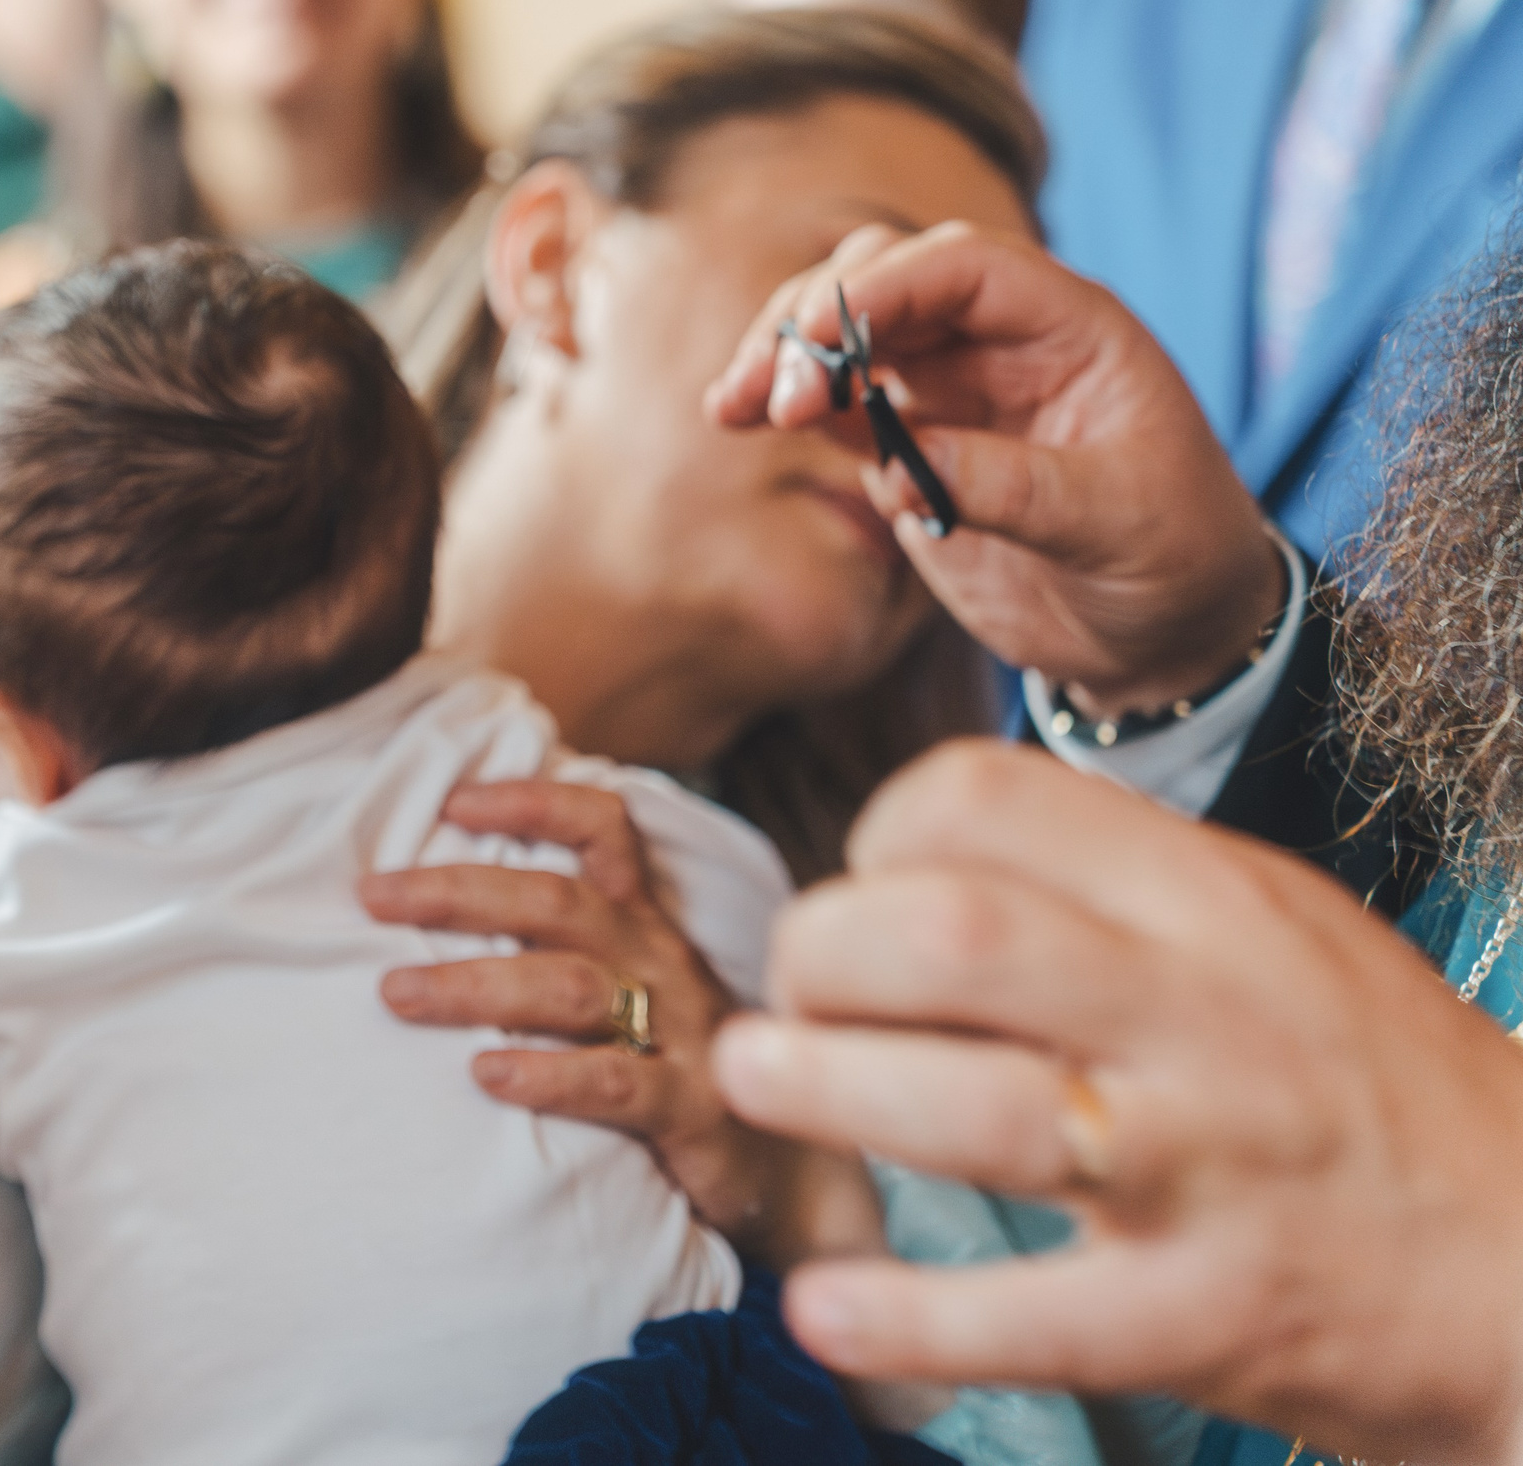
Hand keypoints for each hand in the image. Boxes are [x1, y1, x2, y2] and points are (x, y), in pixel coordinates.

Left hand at [361, 781, 885, 1269]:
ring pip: (570, 987)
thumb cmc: (677, 1070)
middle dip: (458, 891)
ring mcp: (683, 1034)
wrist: (787, 1179)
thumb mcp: (629, 993)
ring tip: (396, 993)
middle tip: (372, 897)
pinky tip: (486, 1075)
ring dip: (475, 984)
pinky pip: (614, 1083)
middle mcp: (662, 965)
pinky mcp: (692, 1111)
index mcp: (644, 926)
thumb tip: (440, 910)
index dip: (533, 802)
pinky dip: (546, 1074)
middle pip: (557, 902)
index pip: (602, 831)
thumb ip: (559, 949)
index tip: (453, 801)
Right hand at [704, 223, 1283, 717]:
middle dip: (816, 322)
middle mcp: (1000, 343)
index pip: (966, 269)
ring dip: (782, 359)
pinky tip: (734, 419)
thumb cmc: (1171, 555)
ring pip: (845, 334)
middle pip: (886, 281)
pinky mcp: (910, 445)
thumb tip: (902, 466)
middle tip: (775, 397)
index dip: (888, 286)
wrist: (1161, 630)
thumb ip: (1013, 487)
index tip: (821, 333)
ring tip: (731, 409)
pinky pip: (834, 404)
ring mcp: (949, 391)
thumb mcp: (1115, 521)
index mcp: (1069, 328)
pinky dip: (781, 405)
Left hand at [715, 740, 1522, 1464]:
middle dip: (823, 955)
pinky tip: (824, 1312)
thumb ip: (1101, 886)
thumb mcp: (1260, 927)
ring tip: (761, 1083)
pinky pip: (1034, 1320)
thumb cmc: (1359, 1080)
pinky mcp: (1206, 1315)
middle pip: (953, 936)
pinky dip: (910, 1321)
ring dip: (829, 1094)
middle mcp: (1204, 1014)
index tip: (860, 899)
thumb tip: (897, 869)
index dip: (878, 839)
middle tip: (791, 1001)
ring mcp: (1206, 1167)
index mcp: (1208, 898)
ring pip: (977, 1110)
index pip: (984, 800)